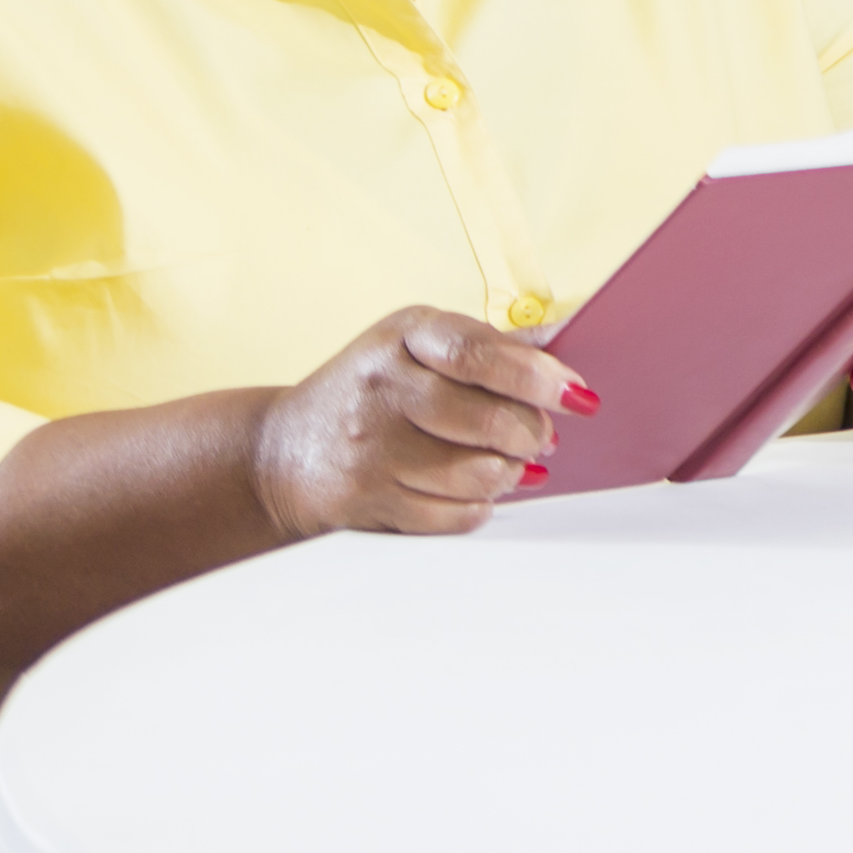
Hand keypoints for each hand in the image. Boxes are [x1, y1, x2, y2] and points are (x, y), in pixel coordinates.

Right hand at [249, 307, 573, 533]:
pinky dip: (479, 506)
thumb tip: (561, 340)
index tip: (576, 395)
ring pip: (476, 473)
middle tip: (541, 438)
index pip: (480, 353)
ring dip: (509, 474)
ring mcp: (371, 449)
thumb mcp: (413, 344)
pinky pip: (452, 515)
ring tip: (510, 464)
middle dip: (531, 434)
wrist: (277, 452)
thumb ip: (485, 343)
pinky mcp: (367, 501)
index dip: (538, 377)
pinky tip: (477, 492)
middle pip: (487, 420)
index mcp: (402, 336)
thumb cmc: (366, 391)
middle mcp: (382, 388)